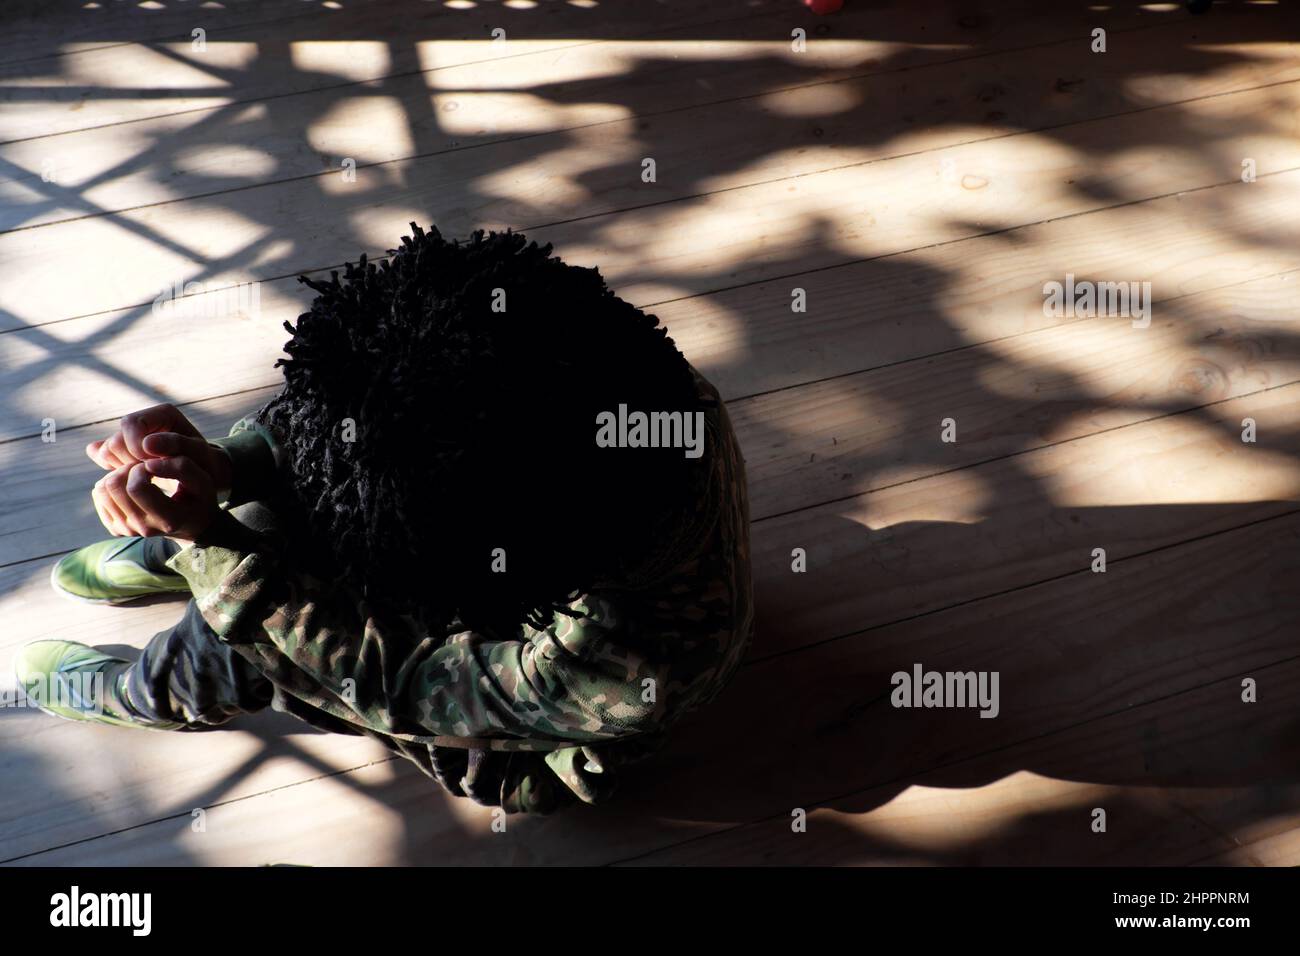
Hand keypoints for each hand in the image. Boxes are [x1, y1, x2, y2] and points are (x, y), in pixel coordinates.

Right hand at [86, 403, 230, 490]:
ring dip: (124, 467)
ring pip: (107, 451)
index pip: (131, 424)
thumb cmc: (202, 462)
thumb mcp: (197, 455)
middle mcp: (143, 419)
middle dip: (131, 460)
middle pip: (116, 439)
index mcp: (163, 413)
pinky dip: (116, 470)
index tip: (154, 466)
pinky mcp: (121, 449)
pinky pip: (104, 458)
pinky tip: (136, 477)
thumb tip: (147, 443)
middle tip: (151, 474)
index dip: (137, 447)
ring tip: (147, 476)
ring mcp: (129, 435)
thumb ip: (176, 445)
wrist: (199, 474)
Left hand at [91, 457, 217, 541]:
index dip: (140, 468)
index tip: (153, 464)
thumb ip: (181, 468)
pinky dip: (110, 485)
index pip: (136, 487)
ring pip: (102, 490)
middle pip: (114, 487)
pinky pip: (99, 497)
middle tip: (142, 466)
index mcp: (167, 520)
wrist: (192, 525)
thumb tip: (149, 463)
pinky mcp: (116, 528)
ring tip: (136, 475)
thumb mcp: (202, 482)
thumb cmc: (198, 499)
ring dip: (117, 474)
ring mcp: (127, 531)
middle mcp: (144, 529)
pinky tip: (129, 485)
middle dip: (125, 468)